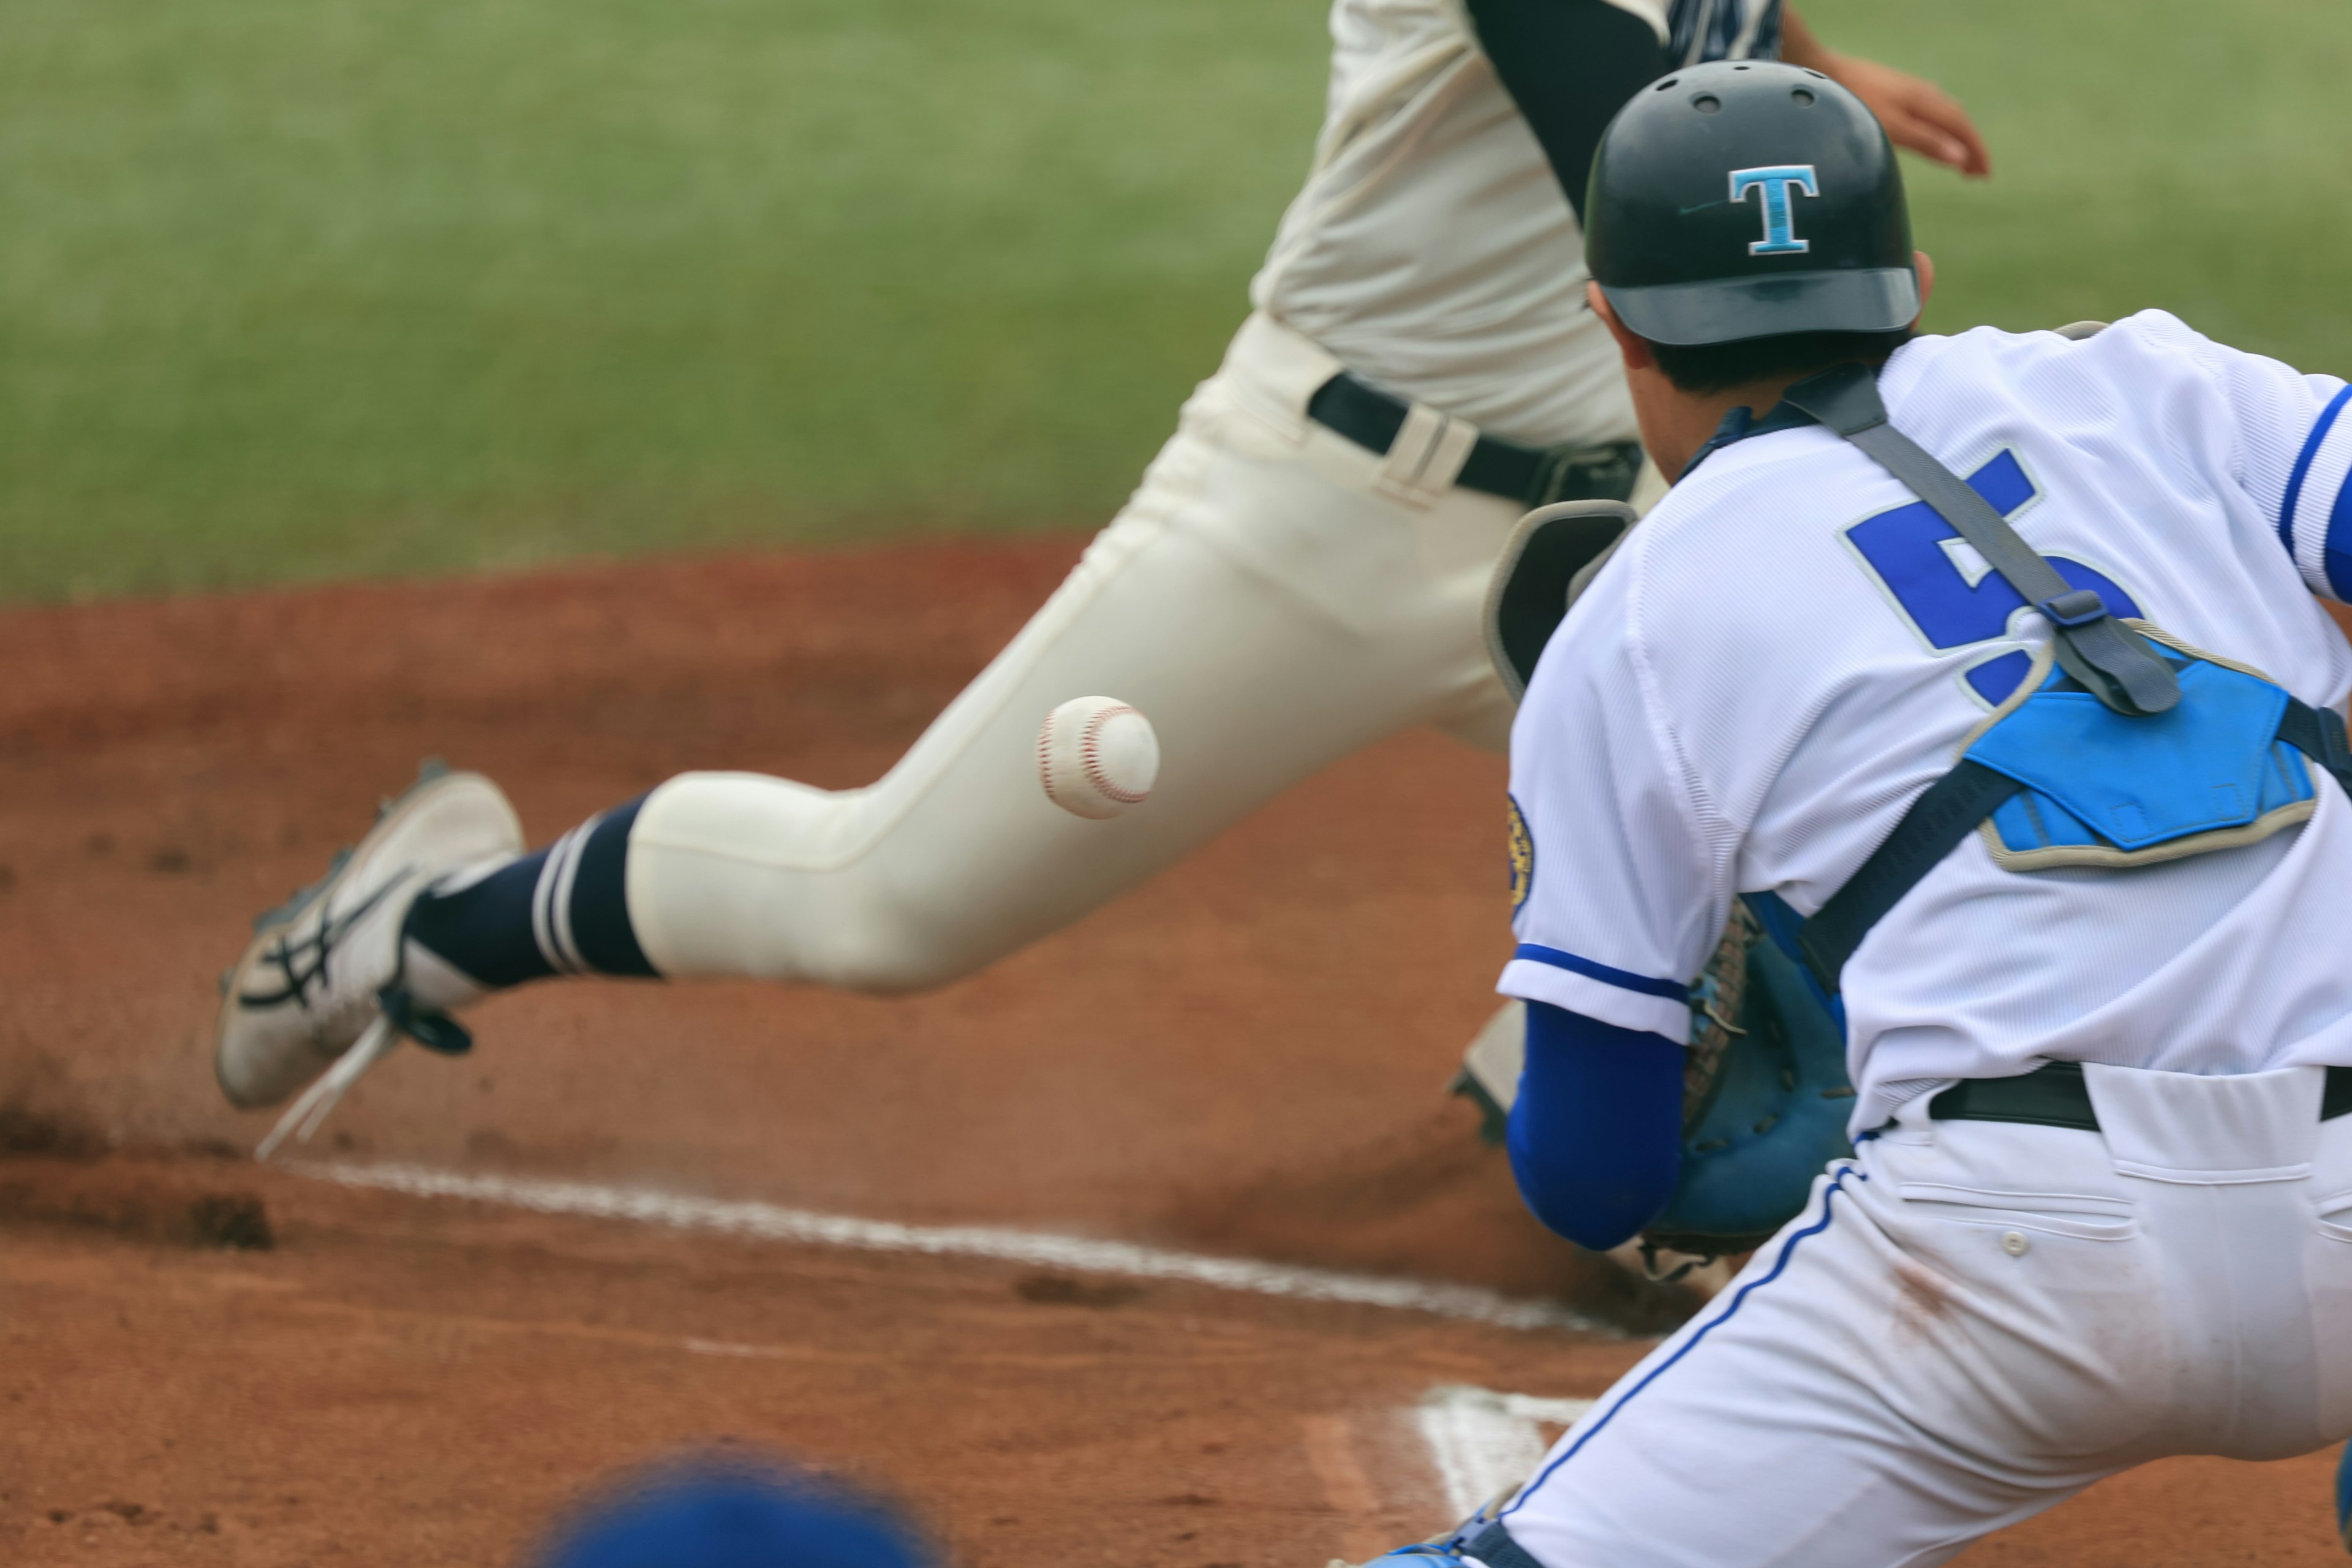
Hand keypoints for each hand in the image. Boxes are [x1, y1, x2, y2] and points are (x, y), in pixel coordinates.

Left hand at [1812, 51, 1991, 177]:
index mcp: (1927, 102)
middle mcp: (1925, 94)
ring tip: (1962, 163)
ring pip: (1945, 117)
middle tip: (1978, 174)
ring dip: (1957, 140)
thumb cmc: (1857, 104)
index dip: (1976, 151)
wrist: (1829, 74)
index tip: (1985, 174)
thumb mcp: (1891, 128)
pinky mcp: (1899, 94)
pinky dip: (1942, 130)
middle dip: (1970, 148)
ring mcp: (1912, 92)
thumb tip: (1960, 157)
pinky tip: (1936, 137)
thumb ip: (1925, 142)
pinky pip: (1932, 113)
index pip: (1962, 127)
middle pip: (1957, 122)